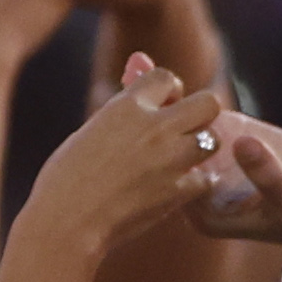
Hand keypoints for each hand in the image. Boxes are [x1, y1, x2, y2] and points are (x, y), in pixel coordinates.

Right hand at [13, 54, 229, 275]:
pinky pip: (207, 178)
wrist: (67, 220)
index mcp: (126, 106)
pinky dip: (196, 183)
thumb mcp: (93, 129)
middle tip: (185, 131)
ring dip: (201, 149)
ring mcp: (170, 158)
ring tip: (179, 160)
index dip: (168, 91)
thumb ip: (125, 101)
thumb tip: (140, 61)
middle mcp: (154, 127)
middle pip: (208, 103)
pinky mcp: (180, 189)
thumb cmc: (69, 174)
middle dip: (200, 114)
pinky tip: (178, 188)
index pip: (167, 77)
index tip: (160, 106)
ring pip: (213, 140)